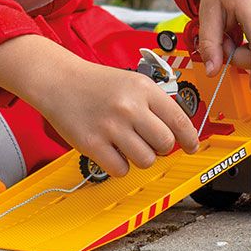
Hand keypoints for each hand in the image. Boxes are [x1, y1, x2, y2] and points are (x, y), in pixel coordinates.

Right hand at [31, 59, 200, 177]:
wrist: (59, 80)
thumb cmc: (96, 83)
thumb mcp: (131, 82)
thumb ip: (154, 104)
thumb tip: (178, 135)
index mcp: (143, 88)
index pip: (179, 120)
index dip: (190, 139)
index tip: (191, 147)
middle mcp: (129, 106)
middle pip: (165, 144)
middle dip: (161, 148)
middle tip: (149, 142)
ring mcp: (111, 126)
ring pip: (146, 160)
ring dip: (140, 157)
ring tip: (126, 144)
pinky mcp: (93, 144)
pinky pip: (121, 170)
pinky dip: (118, 165)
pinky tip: (111, 150)